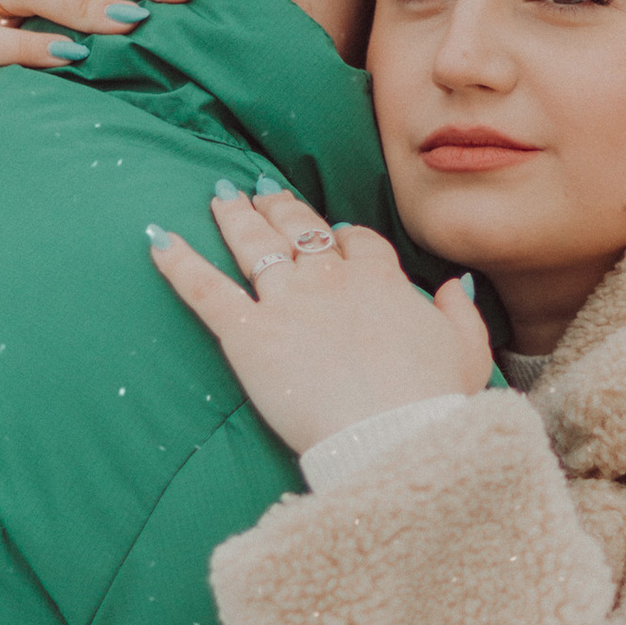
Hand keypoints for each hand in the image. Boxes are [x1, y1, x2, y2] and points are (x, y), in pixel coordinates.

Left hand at [148, 180, 494, 455]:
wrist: (392, 435)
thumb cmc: (432, 403)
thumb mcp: (468, 354)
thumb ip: (460, 315)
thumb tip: (453, 287)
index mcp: (381, 283)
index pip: (358, 243)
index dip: (345, 236)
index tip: (337, 234)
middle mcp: (330, 280)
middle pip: (300, 230)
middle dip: (280, 207)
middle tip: (262, 189)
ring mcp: (286, 303)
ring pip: (254, 245)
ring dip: (234, 216)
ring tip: (219, 194)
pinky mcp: (248, 334)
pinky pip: (205, 290)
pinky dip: (178, 263)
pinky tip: (157, 239)